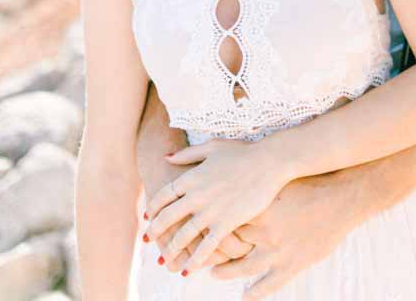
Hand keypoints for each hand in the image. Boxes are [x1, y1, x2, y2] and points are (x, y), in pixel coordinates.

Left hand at [146, 137, 290, 273]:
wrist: (268, 161)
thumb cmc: (242, 151)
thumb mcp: (211, 147)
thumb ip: (187, 154)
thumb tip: (166, 157)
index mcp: (192, 176)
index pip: (164, 195)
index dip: (153, 207)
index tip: (147, 217)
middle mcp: (197, 195)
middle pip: (168, 217)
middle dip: (155, 231)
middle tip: (147, 241)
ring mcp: (211, 210)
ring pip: (184, 235)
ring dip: (171, 250)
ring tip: (164, 261)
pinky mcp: (227, 223)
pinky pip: (206, 246)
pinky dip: (195, 260)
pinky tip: (187, 270)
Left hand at [207, 173, 360, 298]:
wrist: (340, 197)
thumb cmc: (309, 181)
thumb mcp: (278, 180)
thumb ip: (249, 180)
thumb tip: (212, 171)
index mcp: (257, 208)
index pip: (223, 221)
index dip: (208, 226)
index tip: (196, 227)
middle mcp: (264, 231)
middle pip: (229, 244)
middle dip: (214, 249)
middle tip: (199, 252)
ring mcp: (277, 251)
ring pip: (243, 268)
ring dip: (226, 272)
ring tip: (214, 273)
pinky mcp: (292, 265)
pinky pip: (268, 285)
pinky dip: (254, 294)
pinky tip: (244, 298)